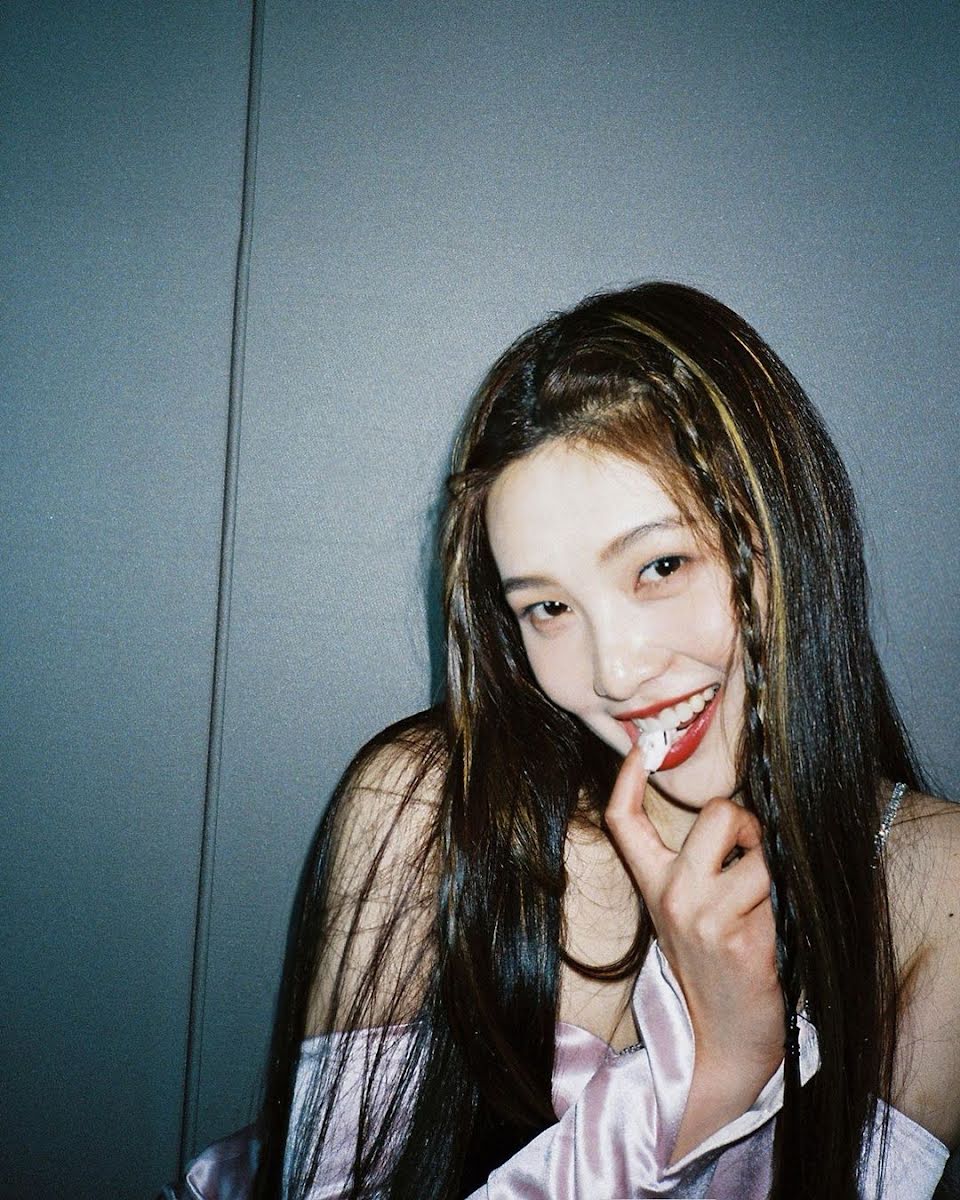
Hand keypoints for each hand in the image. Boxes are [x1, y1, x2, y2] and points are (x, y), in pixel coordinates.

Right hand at [605, 746, 784, 1159]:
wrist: (724, 1042)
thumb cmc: (714, 967)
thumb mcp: (687, 914)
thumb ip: (697, 866)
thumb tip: (735, 812)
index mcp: (654, 886)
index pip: (624, 822)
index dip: (628, 778)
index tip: (644, 748)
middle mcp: (674, 897)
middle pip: (718, 814)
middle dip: (749, 822)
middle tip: (753, 853)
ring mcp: (707, 917)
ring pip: (764, 854)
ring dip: (778, 873)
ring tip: (769, 906)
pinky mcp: (745, 939)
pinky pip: (784, 893)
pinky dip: (790, 907)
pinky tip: (778, 936)